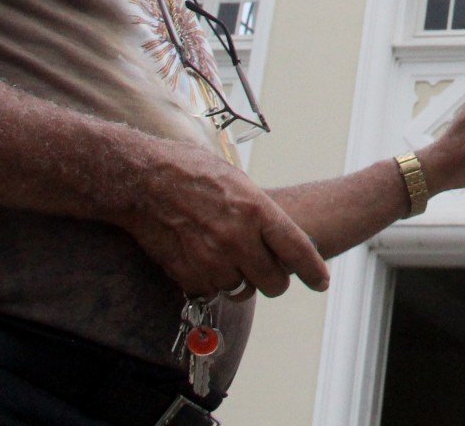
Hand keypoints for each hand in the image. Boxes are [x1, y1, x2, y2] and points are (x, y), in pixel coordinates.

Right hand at [117, 137, 330, 300]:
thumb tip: (278, 238)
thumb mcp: (238, 181)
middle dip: (274, 280)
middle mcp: (237, 238)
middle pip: (273, 282)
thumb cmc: (192, 172)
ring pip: (241, 289)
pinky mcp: (187, 274)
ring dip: (238, 279)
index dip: (312, 270)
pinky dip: (210, 282)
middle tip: (267, 270)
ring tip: (224, 253)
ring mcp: (211, 259)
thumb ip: (260, 212)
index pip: (297, 250)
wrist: (144, 180)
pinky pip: (211, 292)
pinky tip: (202, 258)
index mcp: (256, 210)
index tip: (321, 281)